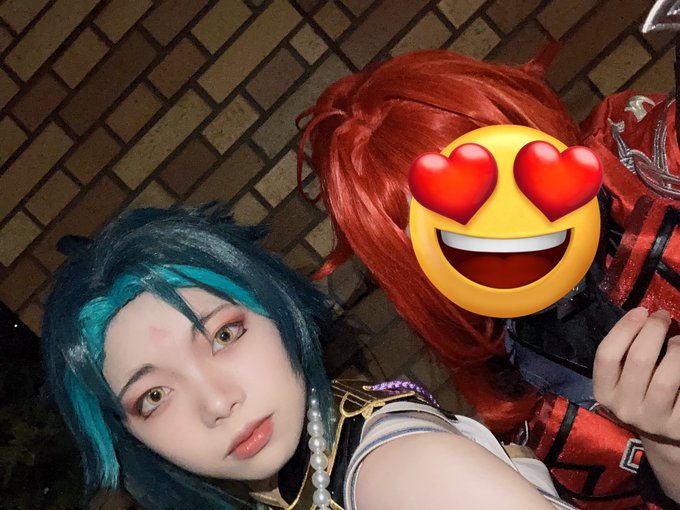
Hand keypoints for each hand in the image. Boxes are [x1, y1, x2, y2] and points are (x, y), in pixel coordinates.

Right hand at [593, 307, 679, 442]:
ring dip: (676, 350)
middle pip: (638, 361)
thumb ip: (626, 352)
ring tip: (678, 341)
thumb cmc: (641, 393)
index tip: (640, 311)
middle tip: (663, 316)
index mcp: (604, 392)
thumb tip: (645, 317)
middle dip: (653, 331)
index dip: (624, 328)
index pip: (606, 355)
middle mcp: (624, 408)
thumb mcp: (623, 377)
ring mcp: (652, 420)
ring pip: (666, 378)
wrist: (662, 434)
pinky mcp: (677, 426)